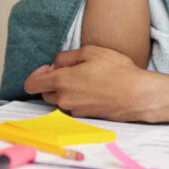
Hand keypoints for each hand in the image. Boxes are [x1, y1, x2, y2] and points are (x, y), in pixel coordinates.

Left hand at [23, 45, 155, 121]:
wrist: (137, 95)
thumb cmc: (117, 71)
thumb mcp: (91, 52)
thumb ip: (66, 57)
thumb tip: (55, 65)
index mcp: (62, 81)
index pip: (32, 84)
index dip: (36, 74)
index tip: (50, 68)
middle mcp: (64, 98)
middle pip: (45, 92)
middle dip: (53, 81)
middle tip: (72, 70)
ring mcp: (74, 109)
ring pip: (60, 99)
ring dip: (66, 90)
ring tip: (87, 79)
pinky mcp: (85, 116)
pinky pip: (73, 106)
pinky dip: (78, 97)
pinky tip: (95, 89)